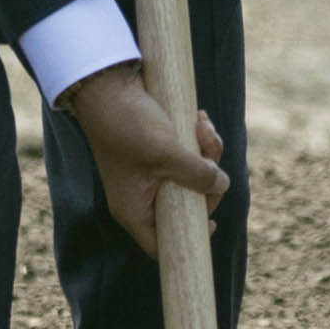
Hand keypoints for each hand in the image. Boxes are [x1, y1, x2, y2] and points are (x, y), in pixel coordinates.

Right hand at [56, 60, 227, 235]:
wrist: (107, 84)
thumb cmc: (126, 124)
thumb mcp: (166, 153)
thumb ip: (197, 174)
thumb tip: (222, 183)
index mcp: (134, 208)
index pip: (160, 244)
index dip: (186, 240)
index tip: (210, 224)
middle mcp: (141, 194)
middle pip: (187, 205)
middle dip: (206, 179)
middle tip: (211, 157)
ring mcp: (150, 172)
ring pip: (192, 175)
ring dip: (206, 151)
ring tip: (202, 126)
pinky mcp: (159, 150)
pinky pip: (188, 155)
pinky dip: (198, 139)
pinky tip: (198, 119)